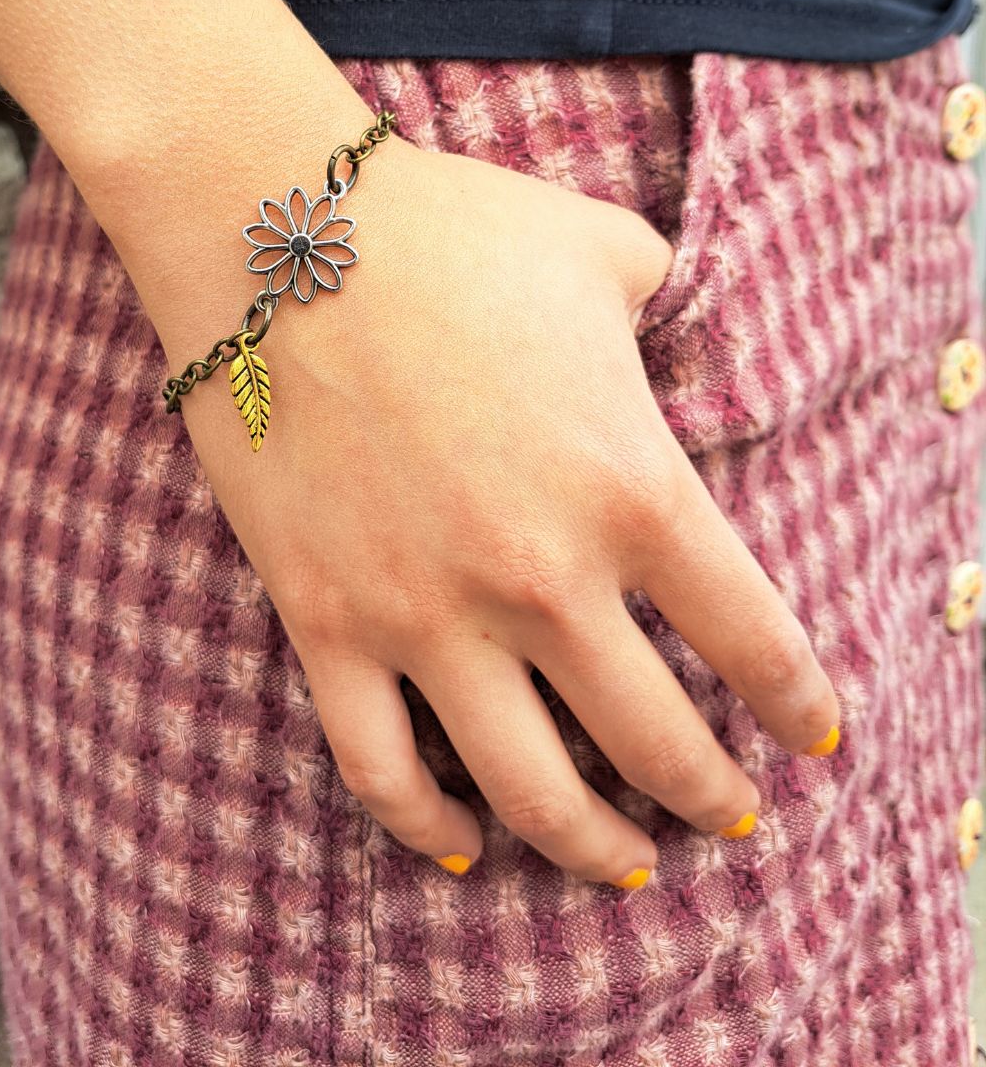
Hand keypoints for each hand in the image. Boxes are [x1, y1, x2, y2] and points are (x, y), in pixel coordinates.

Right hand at [163, 138, 839, 883]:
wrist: (281, 236)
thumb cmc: (455, 231)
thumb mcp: (610, 251)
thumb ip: (676, 305)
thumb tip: (687, 334)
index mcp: (633, 486)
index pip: (755, 641)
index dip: (800, 707)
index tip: (816, 740)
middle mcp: (542, 576)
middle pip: (656, 743)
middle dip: (711, 798)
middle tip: (732, 817)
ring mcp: (426, 613)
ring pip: (531, 791)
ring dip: (593, 847)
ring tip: (625, 867)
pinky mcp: (326, 622)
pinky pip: (380, 768)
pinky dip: (425, 827)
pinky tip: (462, 844)